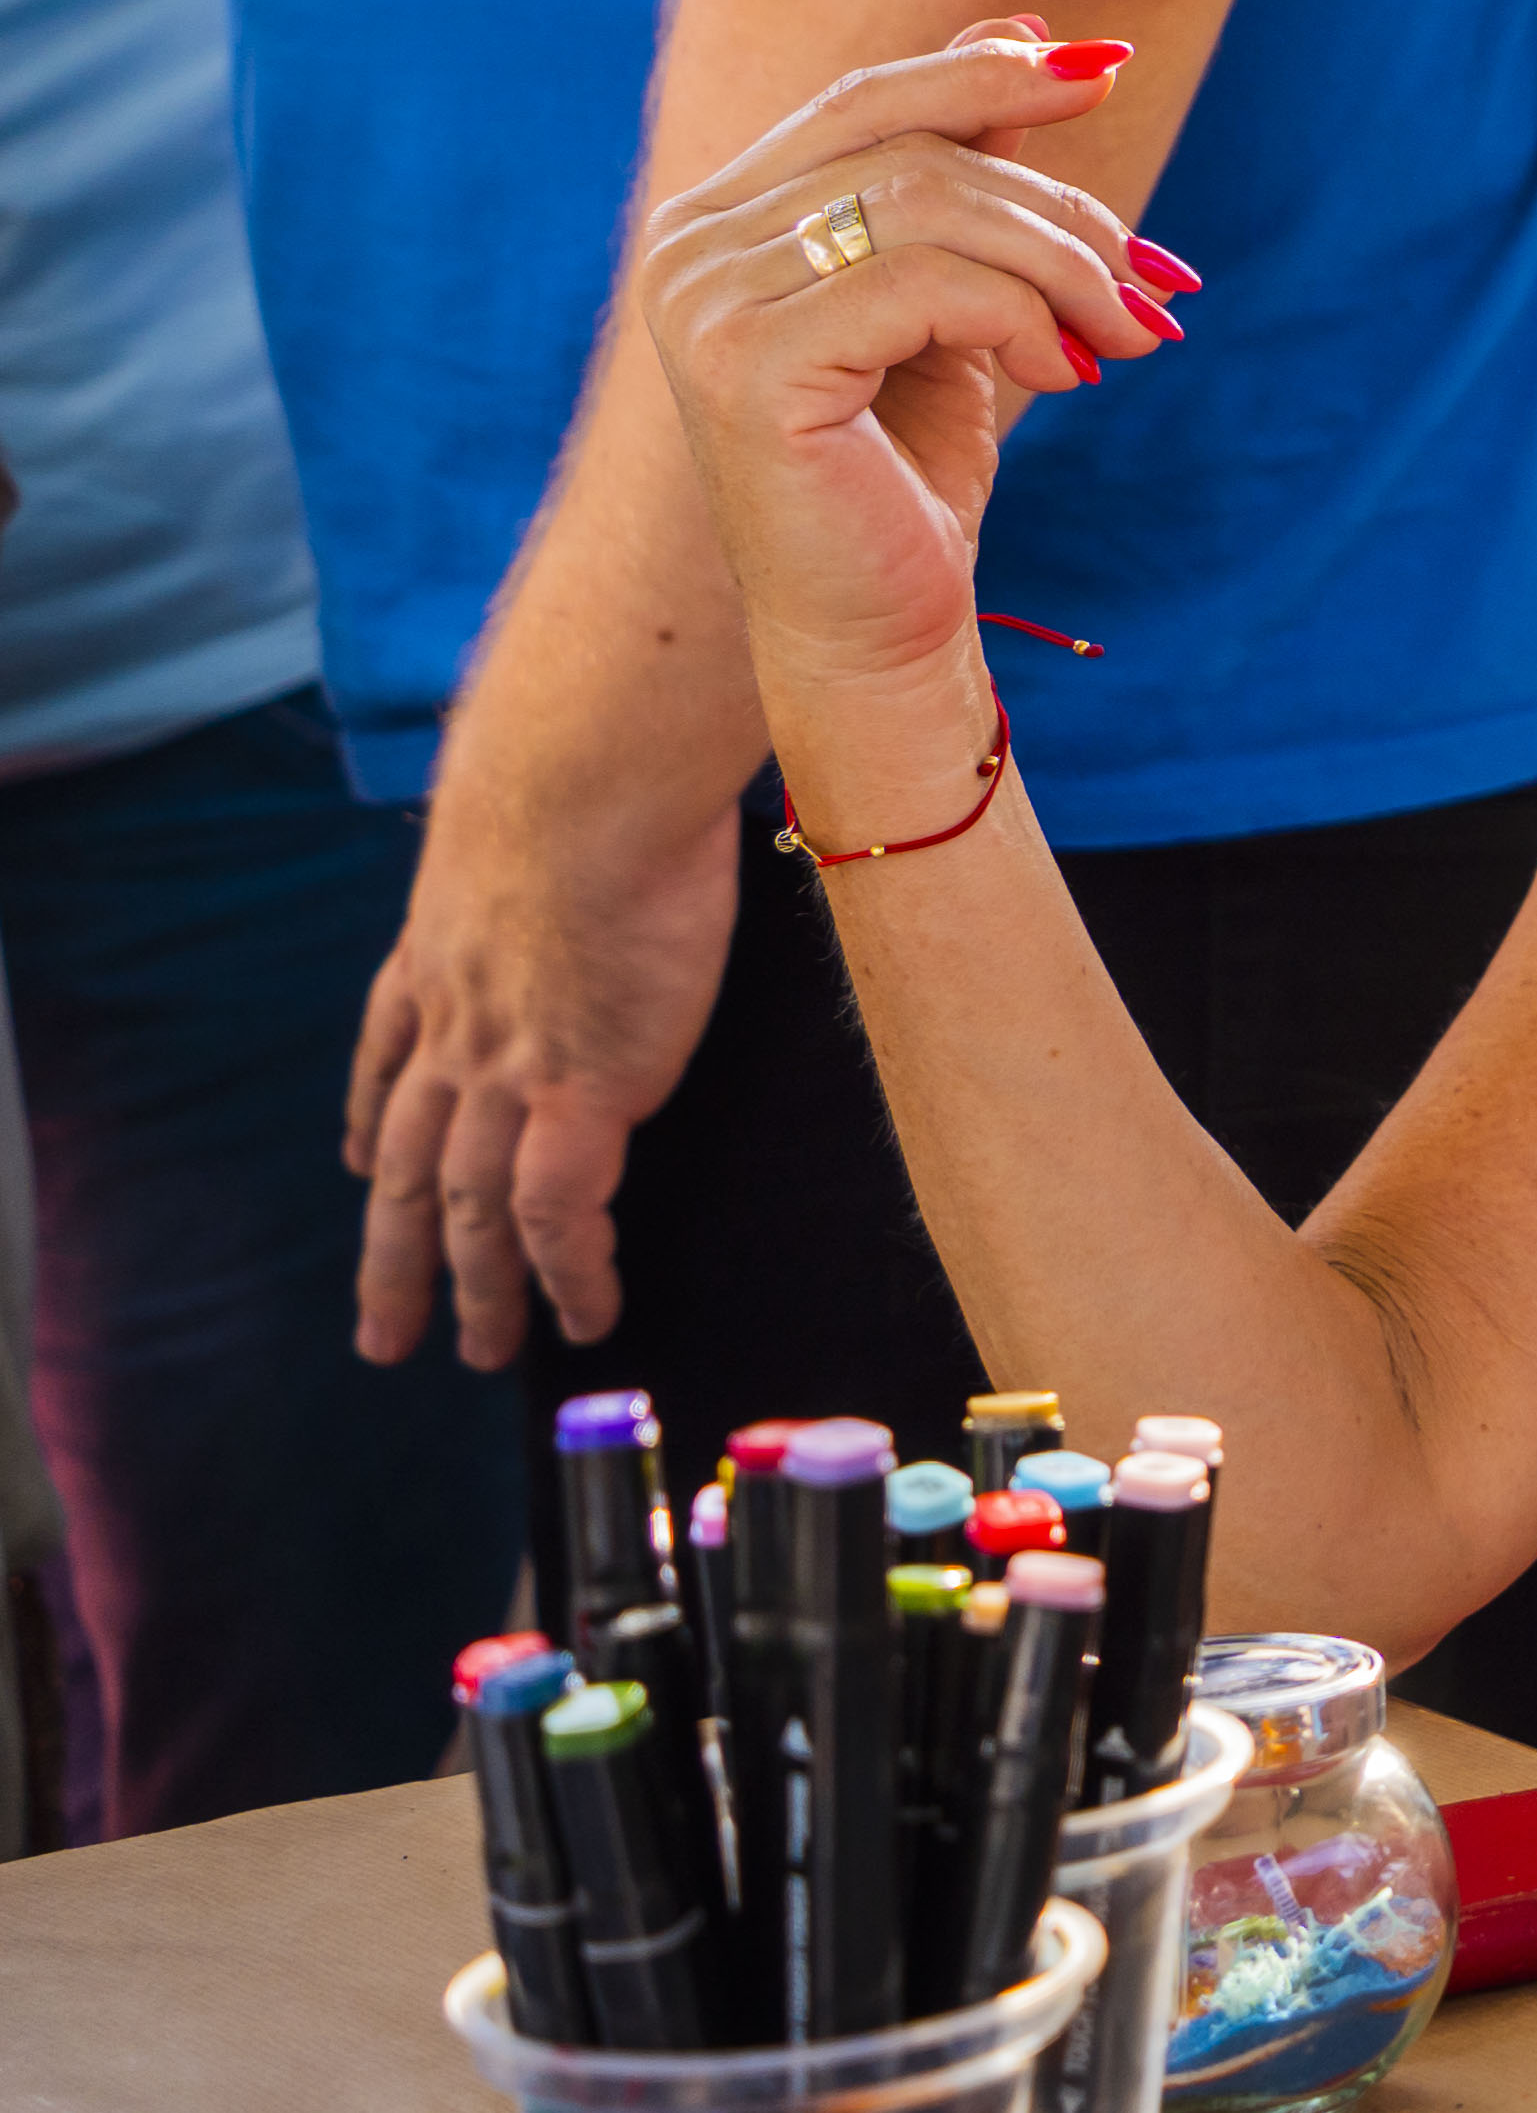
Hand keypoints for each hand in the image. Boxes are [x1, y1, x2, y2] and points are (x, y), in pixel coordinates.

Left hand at [345, 766, 741, 1366]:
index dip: (369, 1115)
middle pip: (404, 1160)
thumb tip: (603, 795)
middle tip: (381, 1330)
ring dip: (471, 1287)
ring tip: (482, 1352)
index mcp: (439, 951)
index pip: (388, 1051)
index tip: (356, 1162)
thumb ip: (551, 830)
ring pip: (464, 1204)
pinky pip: (556, 1211)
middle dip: (390, 1252)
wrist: (586, 775)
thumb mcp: (536, 802)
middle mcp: (456, 1022)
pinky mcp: (579, 1091)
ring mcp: (507, 1066)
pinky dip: (565, 1273)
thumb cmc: (586, 759)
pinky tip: (582, 1315)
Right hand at [633, 25, 1175, 700]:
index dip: (986, 70)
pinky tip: (1065, 375)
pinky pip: (928, 285)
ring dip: (1064, 266)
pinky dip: (1024, 317)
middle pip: (915, 150)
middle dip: (1059, 206)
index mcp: (722, 220)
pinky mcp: (748, 366)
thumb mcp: (952, 297)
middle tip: (1149, 282)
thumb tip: (1021, 29)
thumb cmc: (909, 467)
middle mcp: (690, 248)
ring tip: (1124, 334)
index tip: (1104, 68)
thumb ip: (961, 171)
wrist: (880, 626)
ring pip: (933, 207)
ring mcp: (706, 304)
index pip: (866, 99)